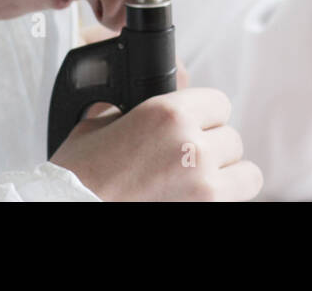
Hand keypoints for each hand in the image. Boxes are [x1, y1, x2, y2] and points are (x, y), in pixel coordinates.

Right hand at [50, 88, 262, 200]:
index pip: (219, 102)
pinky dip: (226, 196)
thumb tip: (149, 101)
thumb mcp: (99, 124)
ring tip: (198, 180)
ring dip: (226, 174)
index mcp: (167, 113)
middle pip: (232, 137)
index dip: (205, 115)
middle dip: (212, 147)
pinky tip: (198, 195)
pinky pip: (240, 198)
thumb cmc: (77, 177)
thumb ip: (134, 108)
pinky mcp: (206, 211)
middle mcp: (192, 145)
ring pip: (245, 171)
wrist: (66, 210)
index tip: (193, 125)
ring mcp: (203, 184)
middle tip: (185, 159)